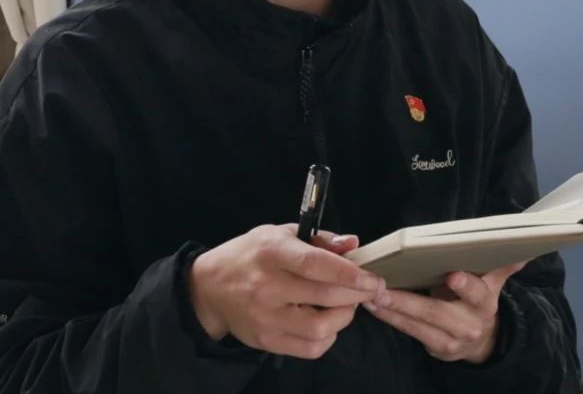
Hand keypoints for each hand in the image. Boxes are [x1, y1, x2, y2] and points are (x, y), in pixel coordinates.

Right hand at [188, 224, 384, 358]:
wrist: (209, 287)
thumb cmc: (250, 255)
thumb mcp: (279, 234)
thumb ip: (319, 239)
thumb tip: (353, 244)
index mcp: (272, 252)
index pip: (315, 264)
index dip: (350, 272)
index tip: (372, 277)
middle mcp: (267, 286)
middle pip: (324, 296)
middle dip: (356, 294)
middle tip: (369, 289)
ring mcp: (266, 317)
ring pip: (320, 328)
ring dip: (343, 317)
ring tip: (345, 305)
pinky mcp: (266, 341)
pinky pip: (309, 348)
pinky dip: (327, 338)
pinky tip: (327, 323)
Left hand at [363, 261, 527, 363]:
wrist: (481, 339)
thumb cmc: (478, 300)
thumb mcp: (493, 282)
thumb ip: (503, 265)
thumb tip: (524, 250)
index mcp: (484, 302)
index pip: (478, 293)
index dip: (466, 286)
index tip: (452, 276)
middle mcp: (468, 323)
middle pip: (437, 312)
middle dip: (408, 302)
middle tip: (383, 289)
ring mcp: (451, 340)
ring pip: (418, 324)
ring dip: (391, 310)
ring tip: (371, 295)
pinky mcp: (436, 349)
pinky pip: (410, 332)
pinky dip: (391, 318)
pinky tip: (374, 306)